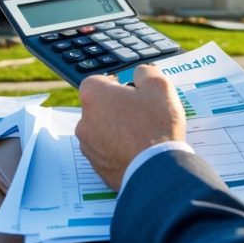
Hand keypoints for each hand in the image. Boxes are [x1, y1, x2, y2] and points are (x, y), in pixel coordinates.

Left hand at [75, 65, 185, 191]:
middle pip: (100, 107)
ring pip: (103, 130)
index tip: (133, 91)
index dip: (117, 84)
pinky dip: (119, 150)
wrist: (156, 170)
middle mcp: (84, 121)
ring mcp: (89, 146)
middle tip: (141, 113)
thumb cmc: (156, 126)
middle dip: (117, 108)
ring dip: (117, 130)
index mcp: (94, 96)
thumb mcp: (159, 86)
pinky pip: (107, 152)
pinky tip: (138, 151)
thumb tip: (139, 73)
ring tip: (142, 134)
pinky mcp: (97, 167)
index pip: (98, 81)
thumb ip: (145, 72)